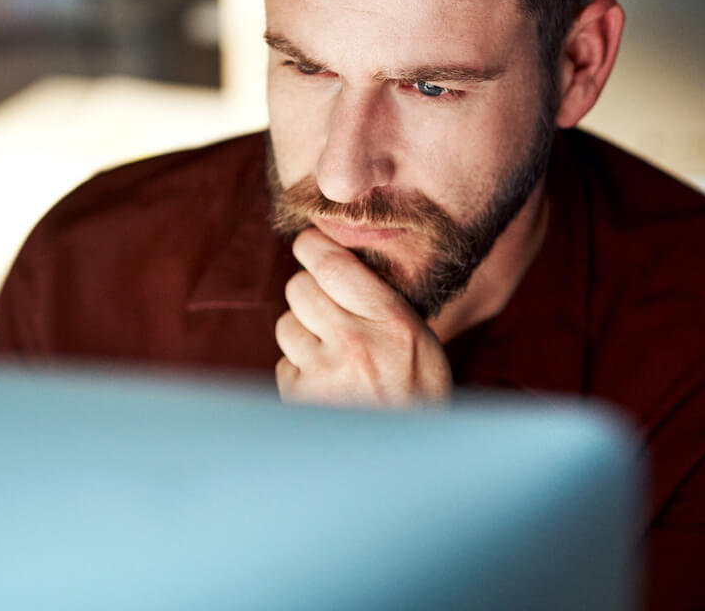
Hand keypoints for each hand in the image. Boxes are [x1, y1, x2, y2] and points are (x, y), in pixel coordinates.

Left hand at [274, 228, 451, 407]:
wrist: (409, 462)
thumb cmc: (417, 395)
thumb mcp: (420, 341)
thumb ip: (382, 302)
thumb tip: (334, 259)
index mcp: (393, 323)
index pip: (335, 265)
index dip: (313, 246)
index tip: (308, 242)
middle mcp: (356, 344)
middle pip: (300, 288)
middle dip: (308, 293)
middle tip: (327, 310)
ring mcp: (323, 374)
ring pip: (287, 324)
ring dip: (302, 333)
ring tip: (332, 356)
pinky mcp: (299, 399)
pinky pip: (285, 363)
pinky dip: (299, 370)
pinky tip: (326, 385)